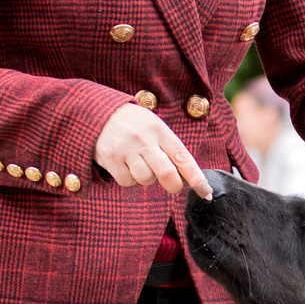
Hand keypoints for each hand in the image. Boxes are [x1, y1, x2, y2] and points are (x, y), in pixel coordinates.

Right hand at [95, 102, 214, 196]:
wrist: (98, 113)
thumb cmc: (134, 124)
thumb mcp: (155, 126)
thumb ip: (169, 149)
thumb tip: (187, 178)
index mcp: (160, 130)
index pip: (182, 156)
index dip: (196, 176)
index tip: (206, 190)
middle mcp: (144, 139)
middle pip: (166, 173)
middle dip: (173, 185)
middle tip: (173, 185)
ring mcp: (126, 149)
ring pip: (146, 179)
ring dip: (147, 178)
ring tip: (140, 164)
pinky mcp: (110, 159)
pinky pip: (127, 181)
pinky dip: (129, 179)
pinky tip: (125, 165)